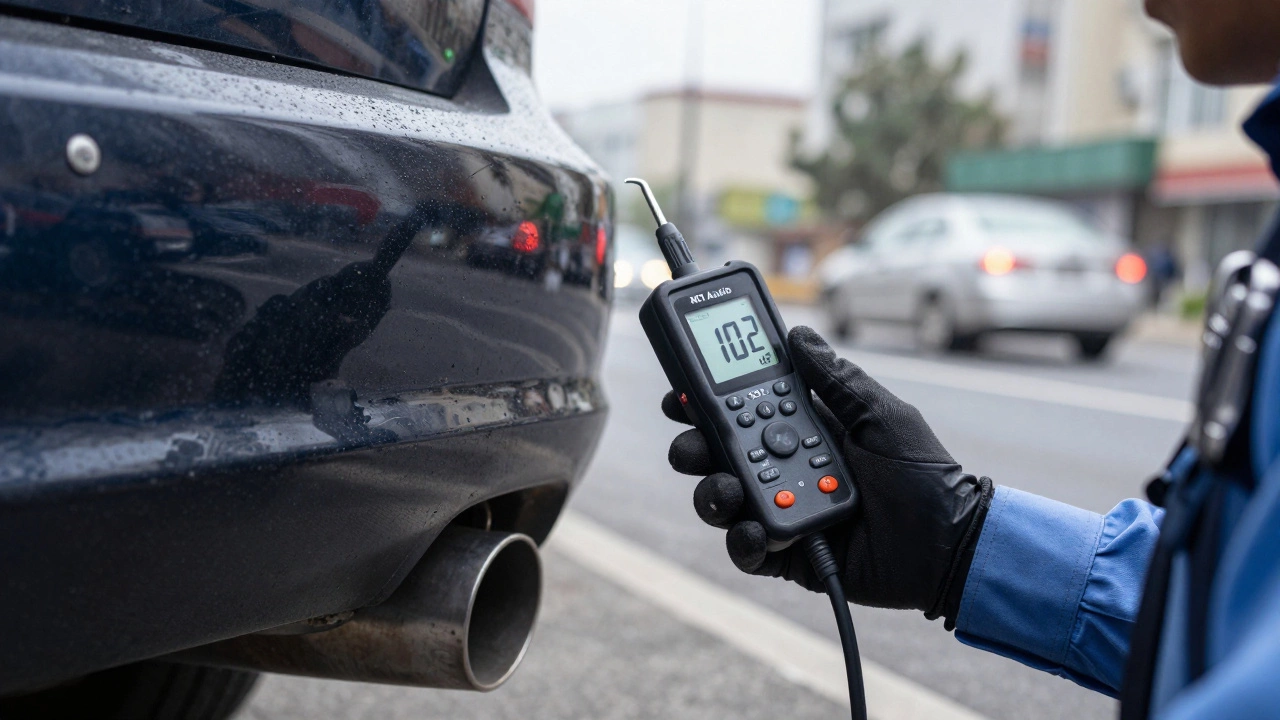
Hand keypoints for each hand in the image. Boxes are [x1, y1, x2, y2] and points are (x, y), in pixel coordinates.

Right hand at [665, 326, 992, 624]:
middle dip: (694, 447)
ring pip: (723, 500)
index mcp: (802, 430)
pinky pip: (747, 550)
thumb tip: (799, 334)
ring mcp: (781, 511)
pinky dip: (743, 542)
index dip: (705, 401)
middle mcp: (783, 468)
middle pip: (717, 455)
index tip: (680, 392)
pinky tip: (755, 532)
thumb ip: (837, 379)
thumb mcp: (881, 415)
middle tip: (693, 444)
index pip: (740, 410)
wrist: (949, 543)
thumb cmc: (924, 474)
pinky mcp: (787, 555)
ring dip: (714, 493)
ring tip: (729, 490)